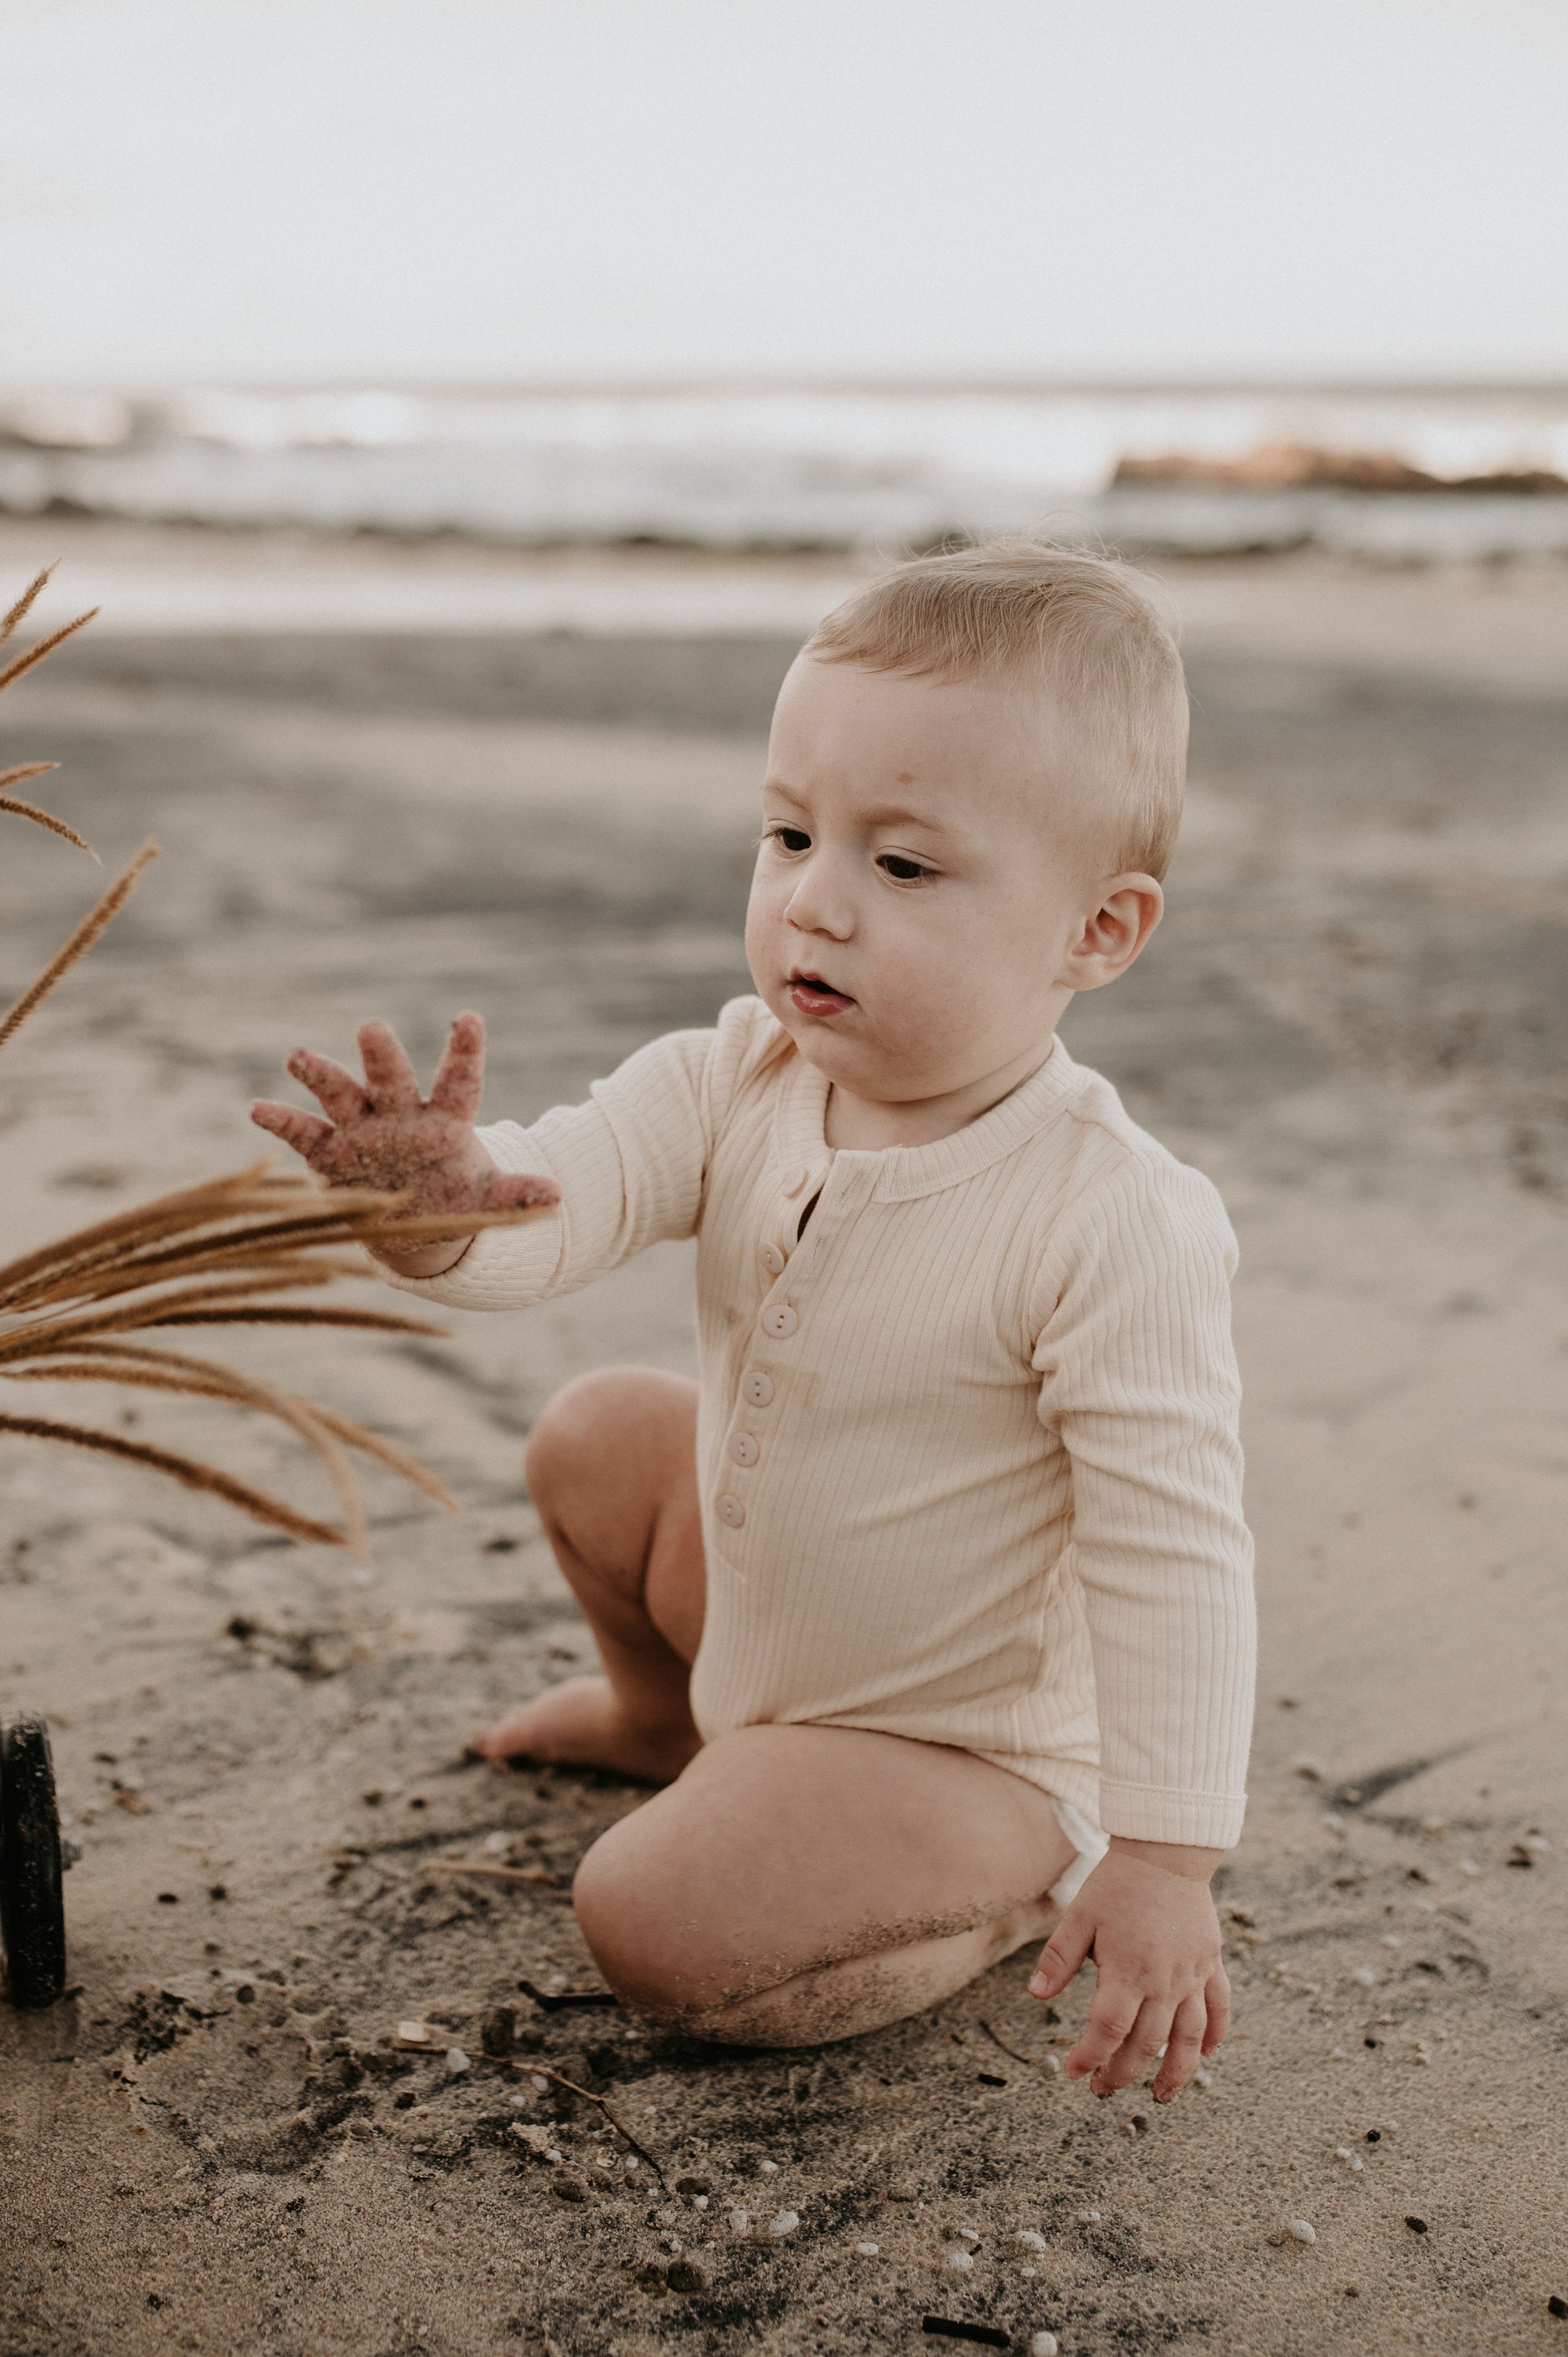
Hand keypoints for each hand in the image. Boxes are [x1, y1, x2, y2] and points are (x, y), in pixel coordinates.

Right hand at [251, 1012, 558, 1273]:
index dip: (463, 1052)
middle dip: (382, 1055)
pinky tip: (258, 1108)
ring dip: (322, 1076)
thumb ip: (516, 1197)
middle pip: (391, 1078)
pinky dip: (282, 1121)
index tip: (469, 1018)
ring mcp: (362, 1130)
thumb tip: (559, 1196)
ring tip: (298, 1056)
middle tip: (372, 1027)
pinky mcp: (330, 1153)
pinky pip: (304, 1134)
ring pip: (341, 1094)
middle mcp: (400, 1114)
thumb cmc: (453, 1196)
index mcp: (444, 1121)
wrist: (412, 1219)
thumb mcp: (486, 1201)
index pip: (458, 1081)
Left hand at [1027, 1836, 1228, 2102]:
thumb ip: (1059, 1958)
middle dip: (1122, 2073)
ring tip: (1159, 2096)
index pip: (1108, 2030)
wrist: (1166, 1852)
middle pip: (1147, 2044)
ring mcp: (1192, 1974)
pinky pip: (1219, 2008)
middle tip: (1102, 2089)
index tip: (1073, 2073)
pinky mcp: (1211, 1963)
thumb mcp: (1080, 1915)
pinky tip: (1206, 2055)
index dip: (1090, 2057)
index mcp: (1128, 1970)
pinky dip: (1215, 2035)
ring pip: (1189, 2038)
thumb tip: (1036, 1995)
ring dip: (1176, 2072)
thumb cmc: (1118, 1882)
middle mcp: (1164, 1980)